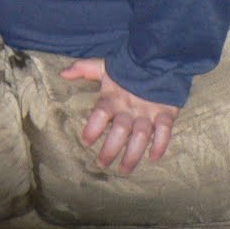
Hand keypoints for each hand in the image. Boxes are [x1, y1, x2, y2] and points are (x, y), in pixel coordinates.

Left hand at [61, 59, 178, 175]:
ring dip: (133, 154)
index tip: (85, 142)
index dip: (93, 128)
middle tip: (102, 164)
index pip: (101, 113)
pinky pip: (164, 131)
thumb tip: (63, 74)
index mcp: (114, 97)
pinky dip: (160, 144)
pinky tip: (153, 158)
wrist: (157, 58)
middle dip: (110, 149)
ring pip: (141, 136)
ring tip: (124, 170)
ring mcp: (149, 111)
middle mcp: (130, 107)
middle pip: (120, 131)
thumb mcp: (105, 66)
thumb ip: (84, 69)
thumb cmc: (128, 68)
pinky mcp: (165, 113)